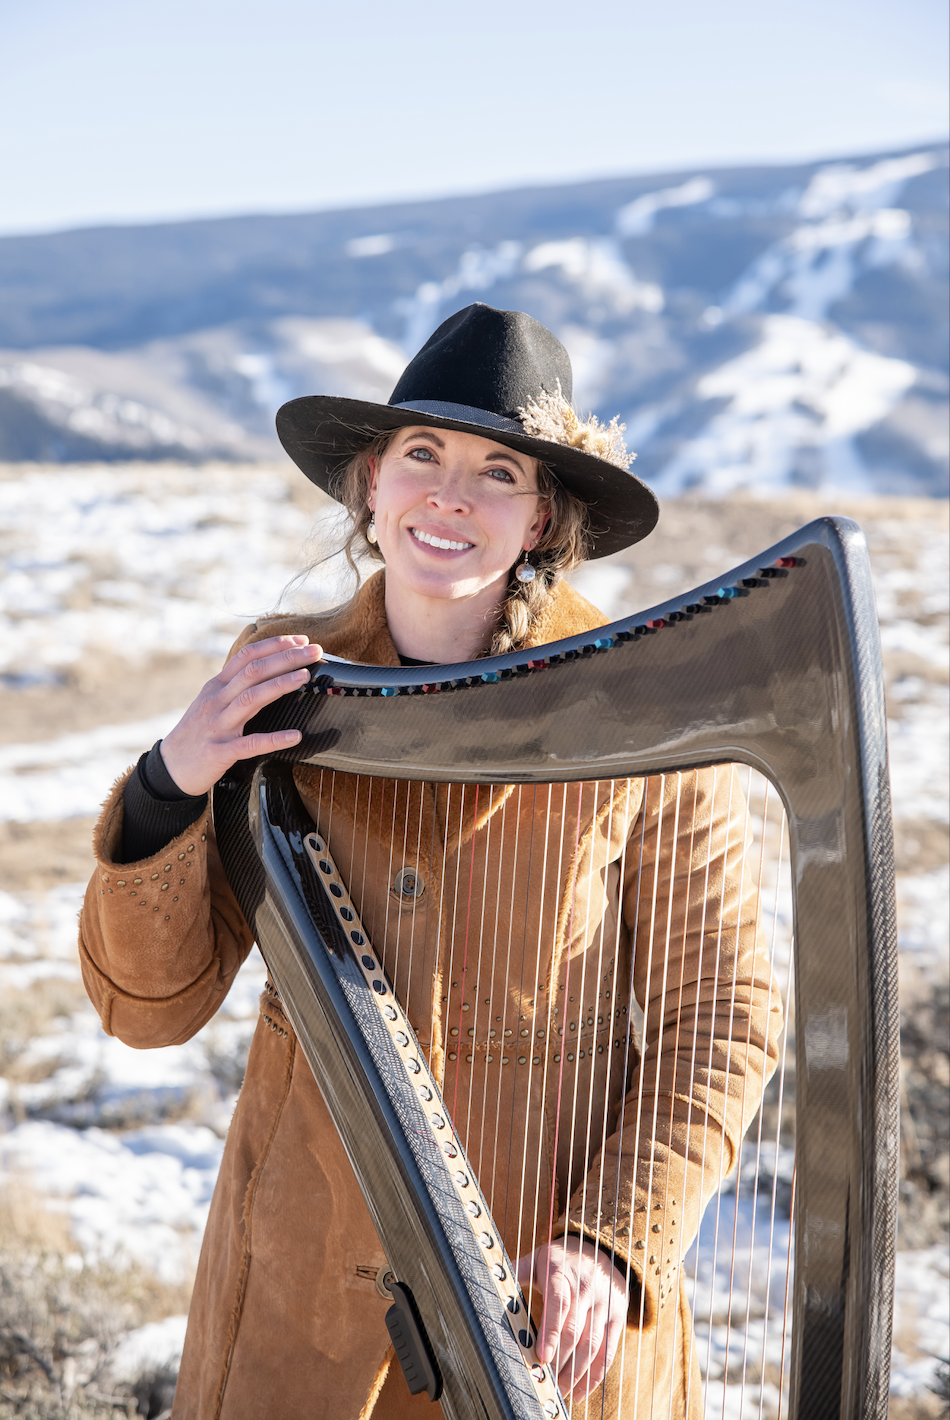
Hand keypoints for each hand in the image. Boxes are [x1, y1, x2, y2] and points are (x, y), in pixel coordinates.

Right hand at [159, 635, 323, 795]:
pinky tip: (295, 735)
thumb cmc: (197, 733)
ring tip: (305, 676)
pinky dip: (274, 739)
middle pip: (253, 672)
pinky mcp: (220, 752)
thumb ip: (235, 686)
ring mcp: (217, 726)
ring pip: (251, 699)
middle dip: (285, 658)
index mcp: (216, 687)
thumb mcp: (211, 702)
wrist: (171, 767)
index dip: (274, 645)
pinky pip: (250, 744)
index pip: (246, 657)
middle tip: (314, 651)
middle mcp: (216, 701)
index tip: (300, 641)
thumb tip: (268, 671)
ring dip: (280, 685)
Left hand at [517, 1237, 627, 1402]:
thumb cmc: (562, 1259)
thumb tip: (492, 1275)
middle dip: (560, 1361)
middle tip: (545, 1382)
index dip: (551, 1332)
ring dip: (576, 1372)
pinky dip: (595, 1375)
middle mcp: (585, 1289)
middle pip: (574, 1331)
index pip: (558, 1303)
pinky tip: (581, 1391)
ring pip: (592, 1345)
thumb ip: (518, 1270)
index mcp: (562, 1273)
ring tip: (560, 1391)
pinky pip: (608, 1350)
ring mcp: (603, 1304)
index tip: (542, 1357)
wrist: (602, 1248)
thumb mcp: (540, 1257)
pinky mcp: (617, 1317)